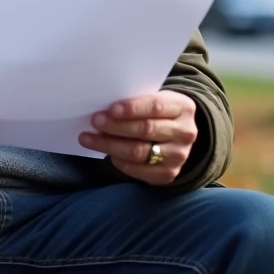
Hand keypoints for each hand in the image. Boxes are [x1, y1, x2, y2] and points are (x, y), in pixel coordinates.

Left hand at [79, 90, 197, 185]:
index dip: (132, 108)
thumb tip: (103, 107)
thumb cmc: (158, 112)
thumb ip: (136, 101)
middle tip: (95, 121)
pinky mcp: (169, 174)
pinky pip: (138, 170)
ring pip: (139, 152)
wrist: (177, 134)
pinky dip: (119, 161)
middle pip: (146, 130)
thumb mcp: (155, 99)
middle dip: (116, 126)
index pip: (156, 106)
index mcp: (183, 108)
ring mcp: (178, 156)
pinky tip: (106, 153)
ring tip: (89, 139)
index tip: (111, 109)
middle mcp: (185, 133)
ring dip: (110, 145)